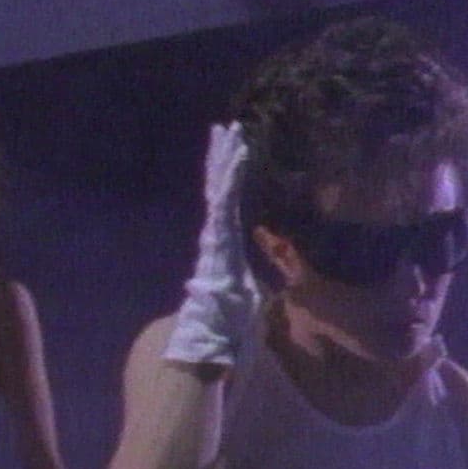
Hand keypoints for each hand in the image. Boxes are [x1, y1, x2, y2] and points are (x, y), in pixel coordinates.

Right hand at [164, 122, 258, 364]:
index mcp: (224, 249)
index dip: (228, 181)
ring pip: (221, 189)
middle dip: (221, 159)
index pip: (226, 207)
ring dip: (225, 159)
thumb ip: (248, 295)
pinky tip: (236, 155)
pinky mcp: (218, 236)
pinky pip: (226, 200)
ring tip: (228, 130)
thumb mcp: (247, 306)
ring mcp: (216, 235)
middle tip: (224, 129)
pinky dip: (231, 177)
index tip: (231, 157)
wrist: (209, 339)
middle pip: (220, 190)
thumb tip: (257, 299)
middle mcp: (217, 237)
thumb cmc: (225, 328)